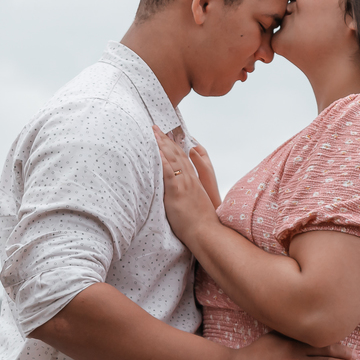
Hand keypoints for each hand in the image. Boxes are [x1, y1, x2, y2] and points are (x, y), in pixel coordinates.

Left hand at [152, 126, 217, 245]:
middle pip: (177, 154)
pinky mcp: (177, 191)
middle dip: (165, 139)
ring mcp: (184, 184)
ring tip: (153, 132)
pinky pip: (168, 172)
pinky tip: (155, 151)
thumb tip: (181, 190)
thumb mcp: (197, 203)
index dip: (174, 146)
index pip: (183, 158)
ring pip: (172, 159)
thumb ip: (190, 192)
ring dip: (162, 144)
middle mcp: (190, 179)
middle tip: (156, 127)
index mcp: (194, 181)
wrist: (206, 232)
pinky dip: (162, 159)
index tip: (166, 135)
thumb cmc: (201, 222)